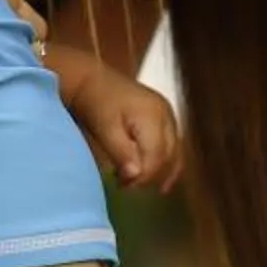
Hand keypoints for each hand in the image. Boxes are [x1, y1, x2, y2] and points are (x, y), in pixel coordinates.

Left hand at [71, 74, 182, 191]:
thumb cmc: (95, 103)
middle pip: (169, 155)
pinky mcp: (164, 117)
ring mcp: (168, 114)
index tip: (123, 186)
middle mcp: (166, 114)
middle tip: (127, 187)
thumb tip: (136, 176)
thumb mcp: (104, 128)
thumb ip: (121, 152)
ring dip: (160, 172)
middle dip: (151, 176)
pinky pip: (171, 145)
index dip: (144, 177)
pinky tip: (152, 175)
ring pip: (174, 152)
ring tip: (138, 185)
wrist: (91, 79)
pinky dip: (163, 162)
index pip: (157, 156)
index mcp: (152, 115)